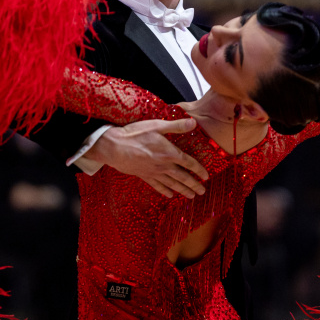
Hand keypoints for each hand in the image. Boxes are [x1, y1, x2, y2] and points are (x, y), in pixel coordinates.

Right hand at [84, 118, 209, 198]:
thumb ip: (176, 126)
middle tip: (202, 192)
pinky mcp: (144, 176)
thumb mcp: (157, 126)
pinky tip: (170, 195)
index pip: (189, 163)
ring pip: (172, 184)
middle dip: (194, 185)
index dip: (199, 170)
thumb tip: (193, 123)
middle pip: (183, 177)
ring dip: (183, 190)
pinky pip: (157, 186)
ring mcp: (153, 172)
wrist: (114, 147)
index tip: (206, 177)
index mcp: (169, 153)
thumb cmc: (135, 134)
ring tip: (191, 196)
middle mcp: (163, 166)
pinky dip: (165, 191)